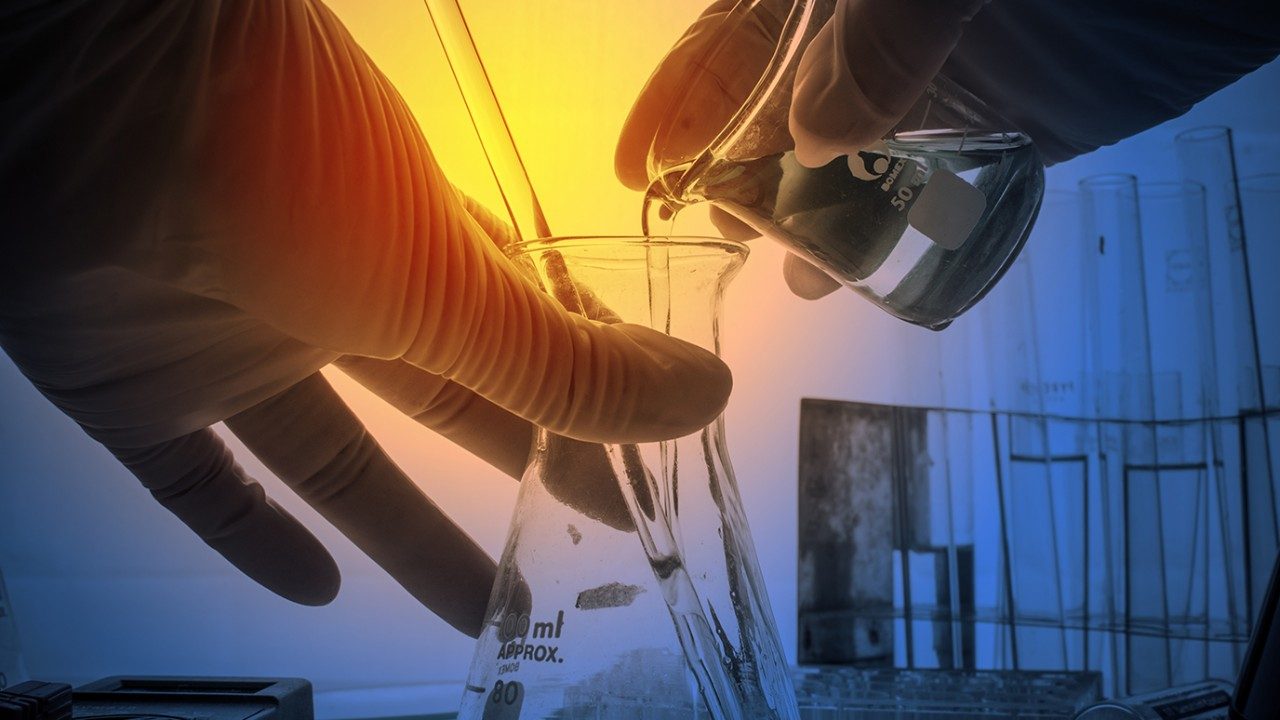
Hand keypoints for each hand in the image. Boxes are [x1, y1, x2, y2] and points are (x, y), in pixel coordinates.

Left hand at [0, 0, 729, 635]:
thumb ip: (565, 364)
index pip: (534, 341)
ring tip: (480, 607)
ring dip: (405, 535)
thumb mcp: (447, 285)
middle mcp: (341, 293)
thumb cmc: (290, 161)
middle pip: (452, 406)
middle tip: (592, 541)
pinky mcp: (135, 381)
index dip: (596, 405)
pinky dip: (250, 534)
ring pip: (336, 458)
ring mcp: (239, 340)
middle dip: (525, 469)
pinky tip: (313, 591)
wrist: (90, 88)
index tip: (653, 464)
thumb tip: (703, 397)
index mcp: (426, 248)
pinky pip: (196, 478)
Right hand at [617, 0, 1278, 296]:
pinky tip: (849, 274)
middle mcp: (876, 29)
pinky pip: (924, 187)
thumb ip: (888, 25)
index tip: (637, 166)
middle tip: (705, 226)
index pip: (739, 35)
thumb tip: (815, 136)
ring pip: (845, 155)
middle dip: (733, 163)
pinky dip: (888, 230)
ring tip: (781, 267)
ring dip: (804, 213)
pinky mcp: (1004, 128)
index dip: (684, 96)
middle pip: (779, 100)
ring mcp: (940, 78)